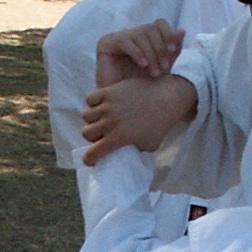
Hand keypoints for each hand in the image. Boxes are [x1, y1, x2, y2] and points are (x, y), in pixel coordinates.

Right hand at [81, 75, 196, 162]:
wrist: (165, 99)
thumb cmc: (159, 124)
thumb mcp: (149, 146)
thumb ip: (135, 151)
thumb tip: (126, 154)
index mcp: (117, 139)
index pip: (92, 154)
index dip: (90, 159)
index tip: (92, 159)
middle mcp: (109, 123)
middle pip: (86, 133)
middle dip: (92, 136)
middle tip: (101, 134)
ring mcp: (108, 106)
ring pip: (86, 115)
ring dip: (92, 119)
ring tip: (101, 118)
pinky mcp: (109, 91)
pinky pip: (89, 98)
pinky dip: (92, 103)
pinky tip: (102, 104)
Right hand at [94, 21, 183, 85]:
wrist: (120, 102)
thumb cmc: (140, 85)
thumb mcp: (161, 67)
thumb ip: (172, 50)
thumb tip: (182, 31)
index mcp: (146, 37)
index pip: (159, 23)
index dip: (168, 34)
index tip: (173, 50)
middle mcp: (132, 34)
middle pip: (151, 29)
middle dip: (160, 49)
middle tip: (164, 68)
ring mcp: (118, 37)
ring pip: (141, 35)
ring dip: (151, 54)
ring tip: (154, 72)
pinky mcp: (106, 43)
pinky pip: (126, 42)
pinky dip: (138, 53)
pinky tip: (143, 65)